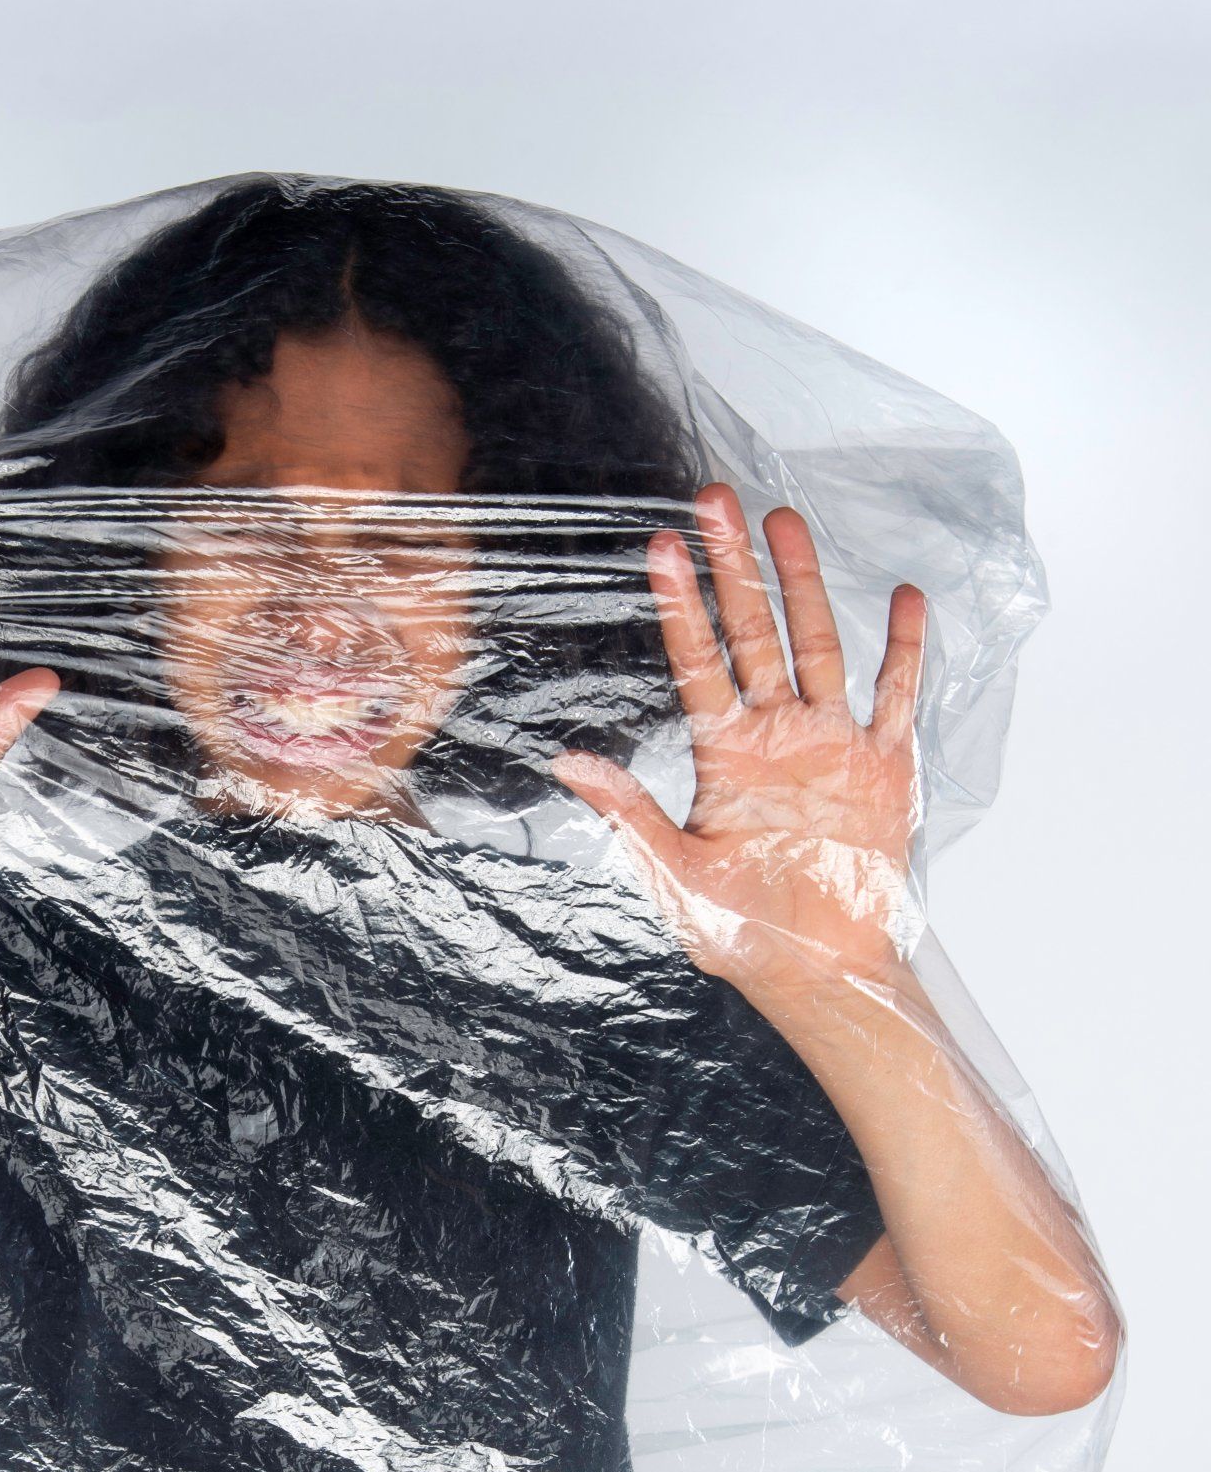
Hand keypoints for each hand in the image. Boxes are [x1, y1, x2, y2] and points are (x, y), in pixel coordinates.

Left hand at [552, 484, 924, 1003]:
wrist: (822, 974)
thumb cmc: (743, 935)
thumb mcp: (675, 876)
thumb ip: (628, 813)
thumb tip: (567, 760)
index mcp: (725, 755)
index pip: (698, 663)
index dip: (682, 606)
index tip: (661, 547)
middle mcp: (776, 735)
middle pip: (754, 632)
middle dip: (736, 566)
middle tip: (718, 497)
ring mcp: (833, 745)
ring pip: (818, 645)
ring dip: (805, 584)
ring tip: (787, 521)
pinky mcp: (887, 768)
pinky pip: (898, 698)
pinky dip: (904, 651)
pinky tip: (903, 599)